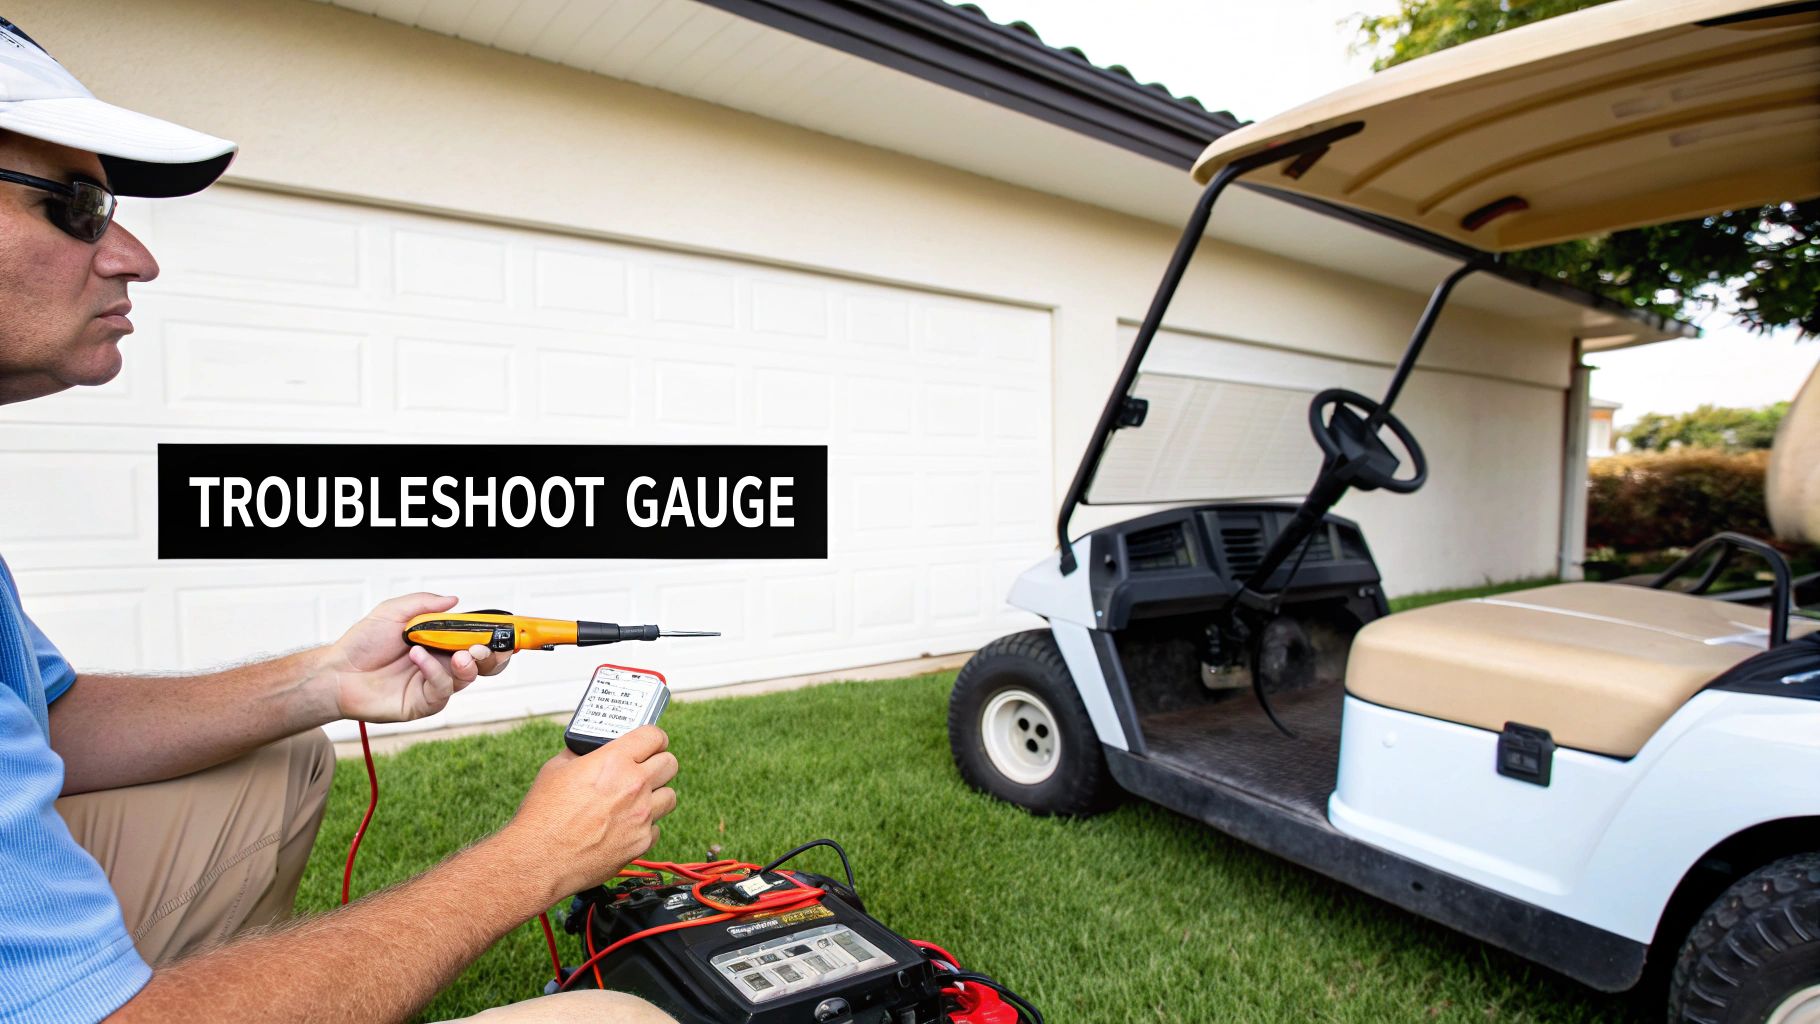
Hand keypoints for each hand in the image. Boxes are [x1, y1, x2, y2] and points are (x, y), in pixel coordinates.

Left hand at [318, 593, 512, 722]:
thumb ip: (424, 604)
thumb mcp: (392, 612)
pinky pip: (442, 690)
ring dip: (468, 663)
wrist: (337, 672)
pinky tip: (419, 657)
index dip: (497, 636)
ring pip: (468, 677)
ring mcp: (435, 685)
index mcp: (442, 641)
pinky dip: (435, 671)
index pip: (479, 639)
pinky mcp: (424, 703)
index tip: (508, 630)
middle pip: (485, 664)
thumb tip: (455, 600)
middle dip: (494, 654)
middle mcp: (444, 664)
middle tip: (484, 646)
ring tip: (457, 653)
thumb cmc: (362, 644)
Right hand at [500, 725, 679, 900]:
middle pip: (671, 763)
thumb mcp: (555, 769)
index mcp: (614, 761)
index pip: (654, 736)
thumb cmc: (542, 816)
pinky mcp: (641, 843)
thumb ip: (581, 755)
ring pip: (670, 796)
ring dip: (656, 795)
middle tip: (645, 769)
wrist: (538, 860)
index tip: (650, 743)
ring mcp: (641, 816)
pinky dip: (645, 827)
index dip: (653, 738)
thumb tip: (592, 751)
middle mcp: (634, 785)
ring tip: (636, 800)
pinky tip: (625, 827)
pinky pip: (656, 828)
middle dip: (659, 763)